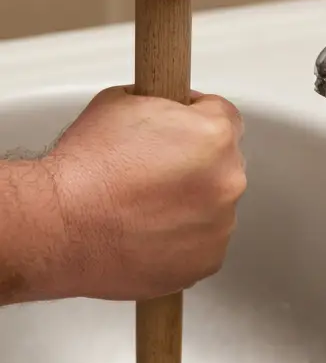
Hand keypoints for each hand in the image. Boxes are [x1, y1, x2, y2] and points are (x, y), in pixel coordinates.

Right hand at [33, 86, 244, 300]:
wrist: (61, 224)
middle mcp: (227, 180)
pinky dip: (183, 237)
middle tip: (153, 172)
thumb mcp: (121, 103)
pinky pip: (204, 242)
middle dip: (196, 163)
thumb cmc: (84, 168)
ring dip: (191, 203)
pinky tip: (150, 230)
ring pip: (215, 206)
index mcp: (214, 136)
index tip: (180, 128)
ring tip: (145, 205)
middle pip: (224, 163)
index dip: (197, 118)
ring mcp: (221, 224)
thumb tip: (171, 108)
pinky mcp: (208, 260)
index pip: (224, 116)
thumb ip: (163, 104)